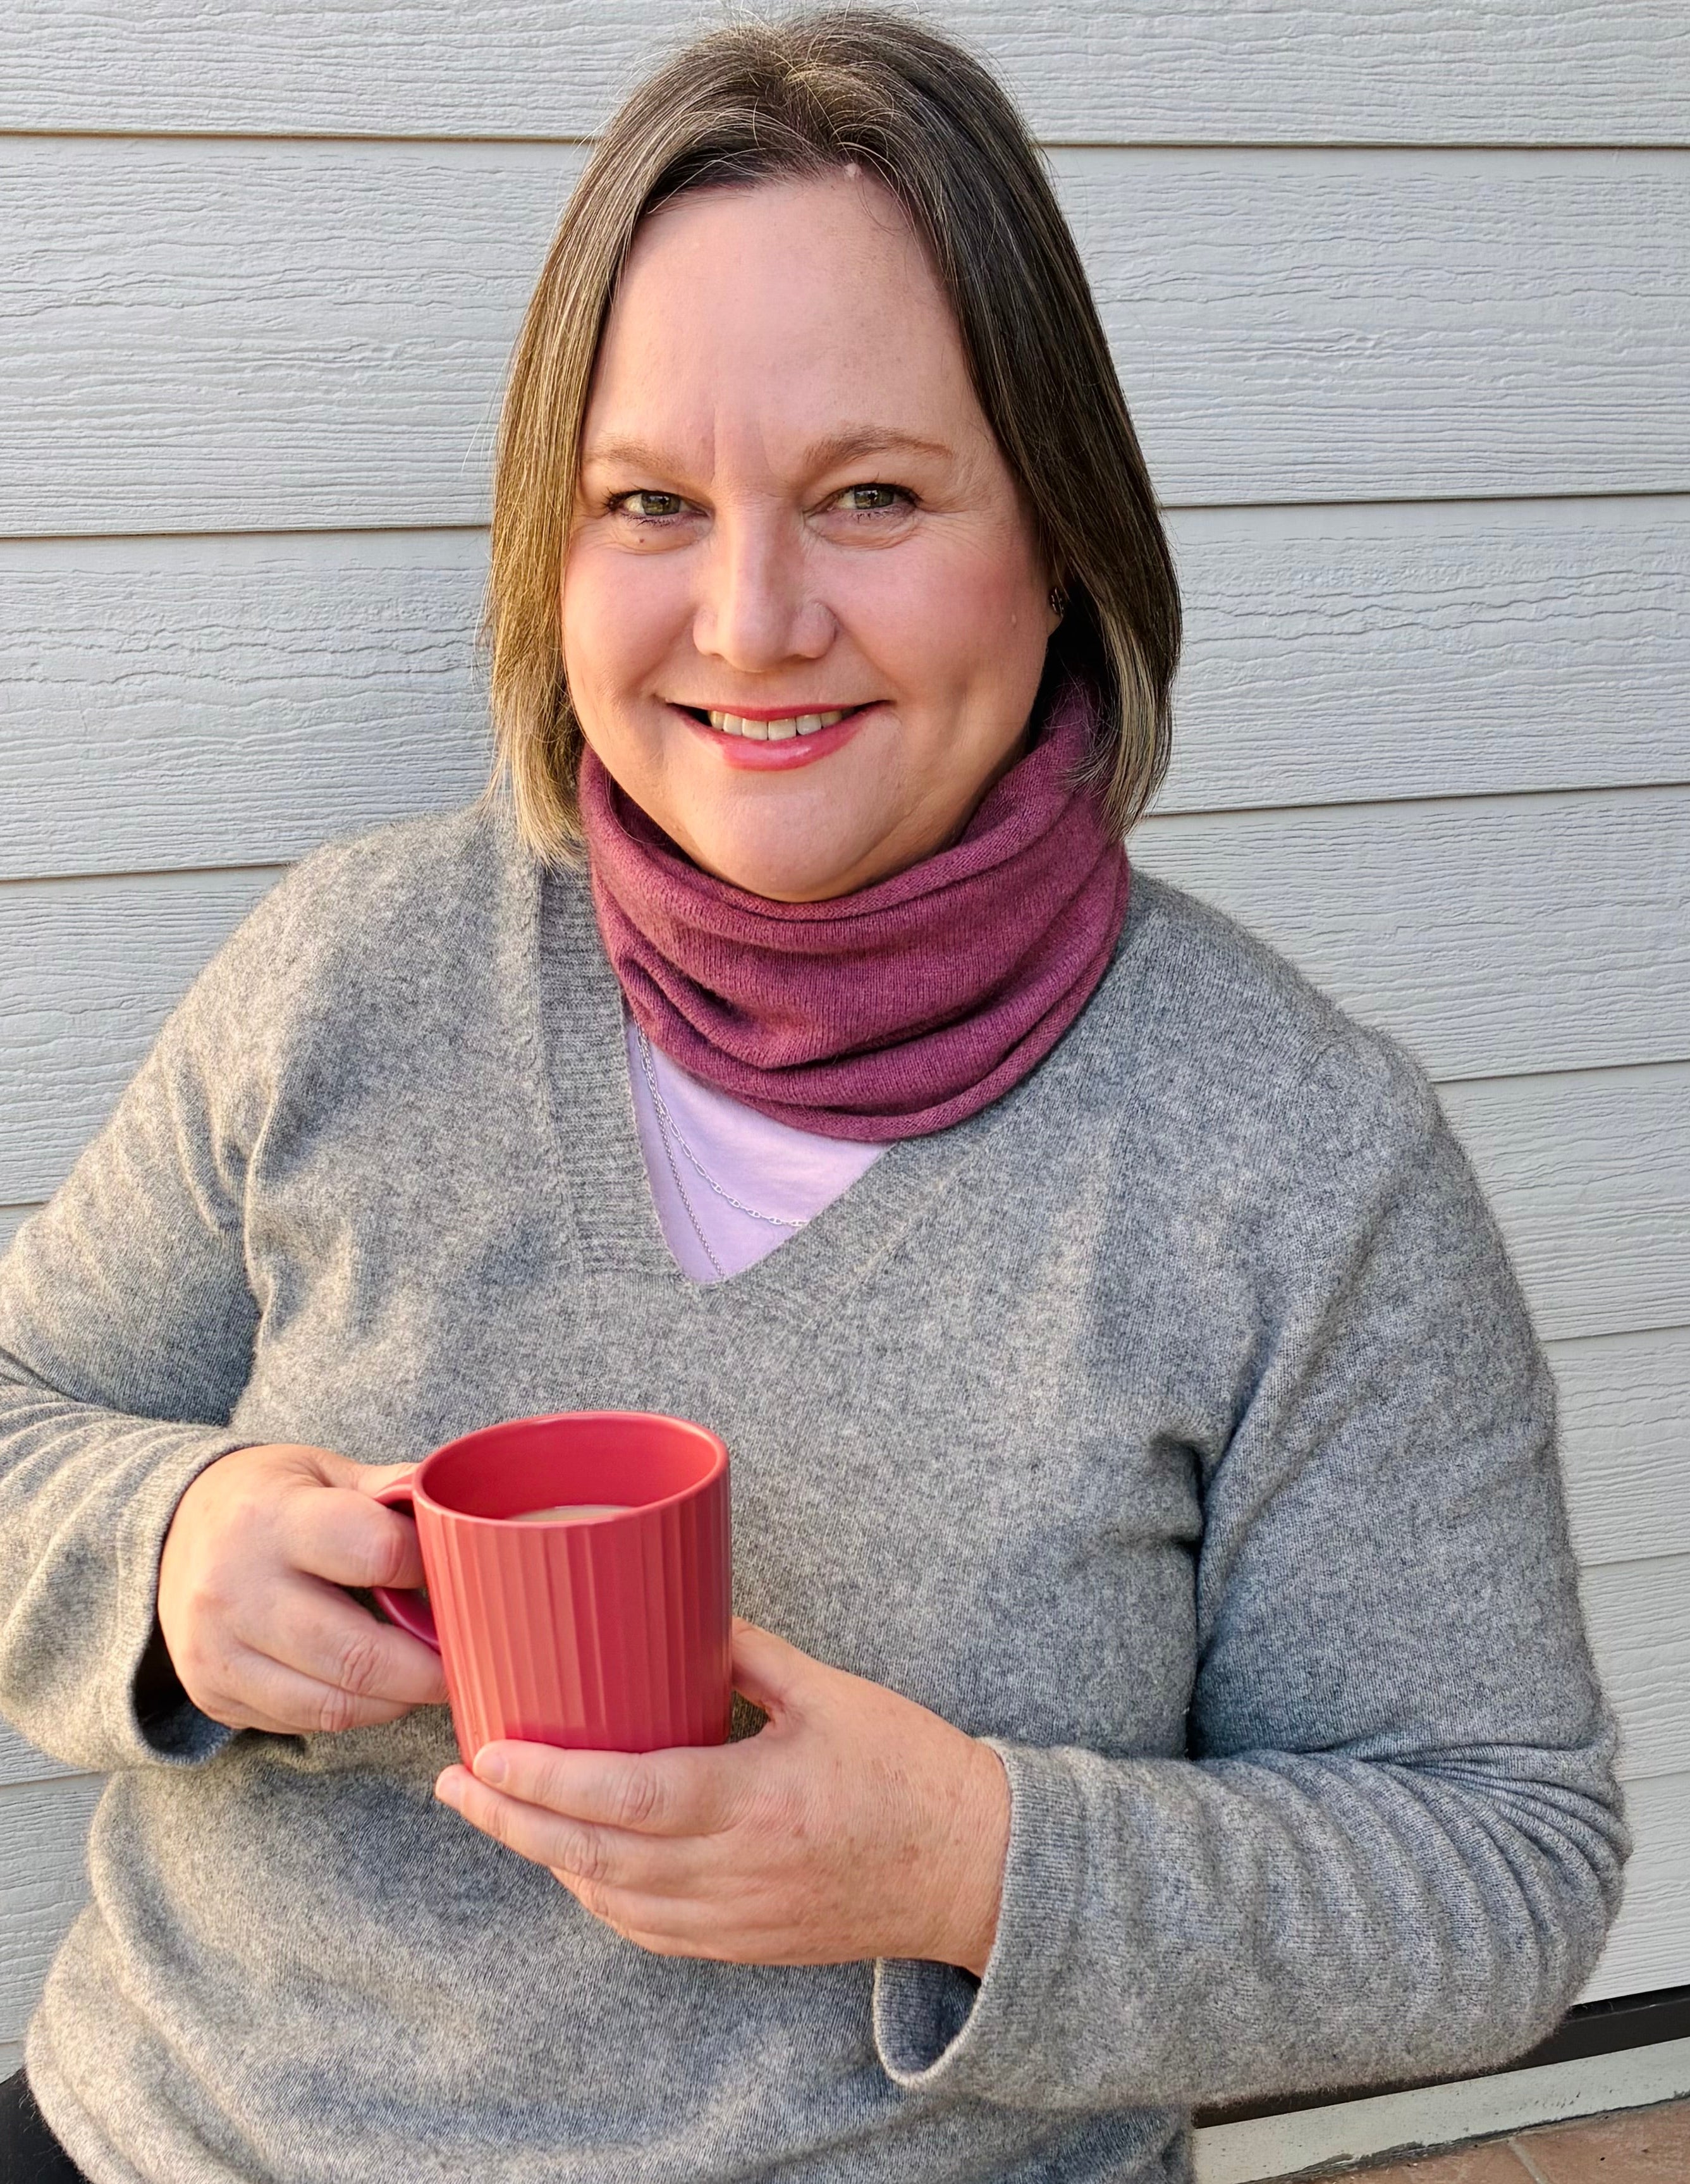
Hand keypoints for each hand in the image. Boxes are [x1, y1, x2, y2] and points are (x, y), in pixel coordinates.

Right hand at [156, 1442, 447, 1734]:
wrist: (165, 1531)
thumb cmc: (264, 1496)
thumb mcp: (321, 1470)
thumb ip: (389, 1492)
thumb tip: (461, 1513)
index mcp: (271, 1518)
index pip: (375, 1553)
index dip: (430, 1567)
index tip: (461, 1576)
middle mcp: (236, 1588)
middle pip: (358, 1653)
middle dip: (429, 1669)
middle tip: (469, 1660)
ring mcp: (217, 1649)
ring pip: (332, 1703)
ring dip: (396, 1701)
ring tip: (427, 1680)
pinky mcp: (211, 1692)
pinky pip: (300, 1721)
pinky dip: (349, 1711)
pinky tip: (372, 1688)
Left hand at [434, 1618, 1010, 1974]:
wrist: (977, 1867)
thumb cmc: (911, 1769)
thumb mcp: (829, 1691)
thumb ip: (745, 1653)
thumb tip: (675, 1612)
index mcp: (757, 1801)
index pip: (625, 1798)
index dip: (545, 1780)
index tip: (486, 1750)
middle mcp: (735, 1872)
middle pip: (593, 1859)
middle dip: (512, 1822)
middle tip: (456, 1782)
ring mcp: (736, 1919)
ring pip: (610, 1901)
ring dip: (545, 1859)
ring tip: (497, 1811)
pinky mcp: (744, 1945)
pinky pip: (647, 1931)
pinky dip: (597, 1896)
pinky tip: (573, 1863)